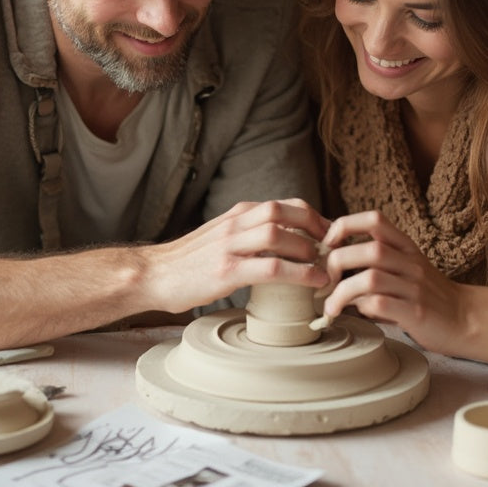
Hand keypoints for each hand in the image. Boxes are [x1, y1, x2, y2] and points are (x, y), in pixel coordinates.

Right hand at [139, 198, 331, 313]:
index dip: (313, 216)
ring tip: (325, 265)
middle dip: (317, 226)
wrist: (153, 275)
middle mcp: (235, 223)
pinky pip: (270, 267)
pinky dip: (298, 273)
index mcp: (237, 214)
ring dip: (309, 249)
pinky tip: (313, 282)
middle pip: (285, 211)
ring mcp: (229, 246)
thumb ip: (247, 235)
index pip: (284, 204)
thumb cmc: (188, 262)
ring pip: (279, 234)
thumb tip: (282, 245)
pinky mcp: (226, 271)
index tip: (329, 234)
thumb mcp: (221, 237)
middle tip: (334, 247)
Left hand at [319, 210, 462, 353]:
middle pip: (369, 249)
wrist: (466, 319)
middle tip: (326, 281)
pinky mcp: (415, 312)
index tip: (328, 243)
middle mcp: (410, 262)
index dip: (346, 225)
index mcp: (405, 247)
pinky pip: (381, 304)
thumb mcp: (404, 268)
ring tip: (331, 306)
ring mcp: (414, 287)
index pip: (375, 219)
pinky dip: (361, 309)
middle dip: (338, 262)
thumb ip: (374, 263)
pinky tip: (354, 315)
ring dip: (342, 292)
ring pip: (371, 278)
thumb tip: (332, 264)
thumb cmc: (427, 295)